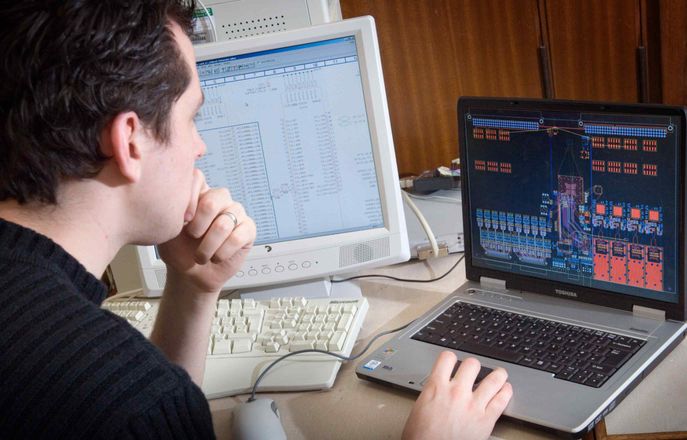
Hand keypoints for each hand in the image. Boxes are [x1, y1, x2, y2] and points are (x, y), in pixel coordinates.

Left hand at [158, 169, 256, 293]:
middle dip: (199, 225)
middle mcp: (219, 198)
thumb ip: (169, 210)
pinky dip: (222, 253)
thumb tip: (178, 202)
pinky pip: (237, 238)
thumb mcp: (166, 228)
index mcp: (199, 192)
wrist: (190, 275)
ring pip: (224, 224)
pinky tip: (216, 257)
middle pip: (214, 199)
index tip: (182, 220)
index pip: (198, 177)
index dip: (189, 199)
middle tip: (192, 237)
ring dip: (208, 247)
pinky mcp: (248, 229)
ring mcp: (236, 212)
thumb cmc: (178, 250)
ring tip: (201, 256)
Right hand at [402, 352, 512, 439]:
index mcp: (436, 388)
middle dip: (474, 366)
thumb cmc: (421, 437)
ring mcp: (473, 405)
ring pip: (494, 379)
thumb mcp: (419, 409)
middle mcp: (456, 392)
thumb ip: (432, 394)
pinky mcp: (486, 420)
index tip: (453, 361)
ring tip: (500, 374)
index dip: (451, 358)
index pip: (447, 358)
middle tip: (475, 370)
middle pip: (472, 364)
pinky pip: (501, 400)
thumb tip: (438, 391)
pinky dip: (506, 392)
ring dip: (498, 374)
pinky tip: (506, 390)